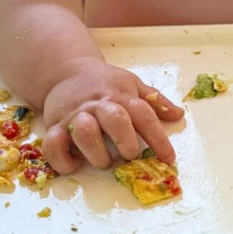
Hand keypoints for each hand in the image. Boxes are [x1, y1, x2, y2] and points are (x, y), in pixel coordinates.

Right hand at [42, 59, 183, 173]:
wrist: (66, 69)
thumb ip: (155, 101)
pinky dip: (63, 160)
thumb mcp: (131, 84)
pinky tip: (76, 163)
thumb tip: (178, 114)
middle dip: (127, 143)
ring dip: (97, 153)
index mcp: (121, 95)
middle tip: (130, 155)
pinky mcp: (54, 125)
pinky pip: (53, 146)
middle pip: (116, 121)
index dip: (159, 138)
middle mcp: (98, 104)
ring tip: (104, 161)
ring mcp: (74, 114)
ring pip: (85, 133)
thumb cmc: (104, 82)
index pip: (144, 115)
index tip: (169, 159)